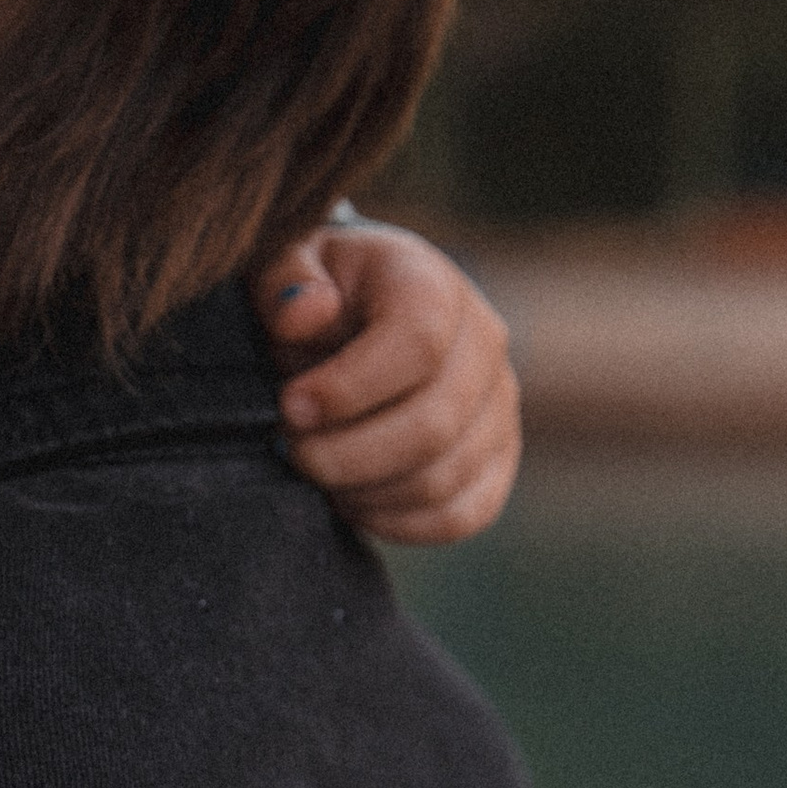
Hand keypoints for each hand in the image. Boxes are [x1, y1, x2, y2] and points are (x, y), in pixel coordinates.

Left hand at [257, 223, 519, 545]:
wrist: (354, 318)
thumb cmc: (314, 294)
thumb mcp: (286, 264)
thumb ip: (287, 282)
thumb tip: (302, 314)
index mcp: (432, 284)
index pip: (418, 343)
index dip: (349, 388)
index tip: (289, 407)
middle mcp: (484, 342)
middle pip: (434, 424)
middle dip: (345, 454)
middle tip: (289, 450)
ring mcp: (499, 405)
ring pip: (443, 477)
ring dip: (363, 490)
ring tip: (313, 470)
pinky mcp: (497, 460)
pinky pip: (460, 515)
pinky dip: (397, 522)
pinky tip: (350, 500)